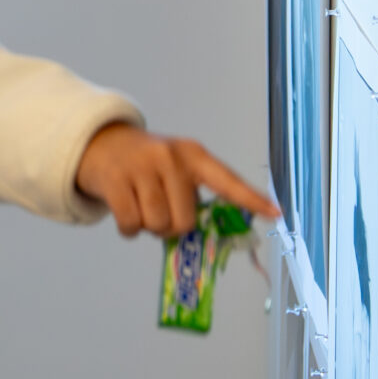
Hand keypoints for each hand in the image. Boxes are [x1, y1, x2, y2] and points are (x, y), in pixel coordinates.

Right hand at [73, 122, 279, 239]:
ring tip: (141, 206)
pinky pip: (131, 225)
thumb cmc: (147, 165)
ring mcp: (142, 167)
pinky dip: (128, 229)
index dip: (251, 199)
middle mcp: (170, 157)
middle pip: (185, 220)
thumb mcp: (175, 168)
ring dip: (148, 228)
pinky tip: (125, 211)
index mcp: (193, 155)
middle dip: (172, 226)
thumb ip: (192, 194)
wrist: (102, 143)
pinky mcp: (116, 179)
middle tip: (160, 210)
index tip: (275, 213)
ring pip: (157, 225)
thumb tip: (198, 234)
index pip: (227, 181)